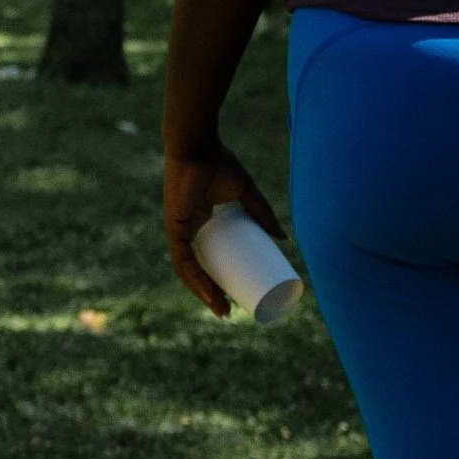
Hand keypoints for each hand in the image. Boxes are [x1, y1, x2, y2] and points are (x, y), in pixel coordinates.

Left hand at [164, 135, 284, 314]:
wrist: (199, 146)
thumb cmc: (219, 163)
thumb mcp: (246, 194)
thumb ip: (263, 213)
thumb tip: (283, 240)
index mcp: (196, 223)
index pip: (202, 260)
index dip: (215, 281)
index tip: (232, 297)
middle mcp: (184, 230)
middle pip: (195, 271)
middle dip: (210, 295)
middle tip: (230, 312)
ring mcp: (177, 230)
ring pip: (187, 272)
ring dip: (203, 293)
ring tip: (222, 311)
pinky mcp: (175, 227)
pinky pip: (181, 260)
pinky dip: (194, 278)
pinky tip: (205, 294)